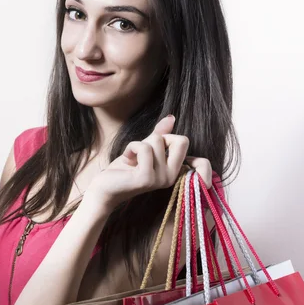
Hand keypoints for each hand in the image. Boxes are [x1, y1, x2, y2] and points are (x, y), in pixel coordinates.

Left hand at [87, 115, 212, 211]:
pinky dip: (131, 147)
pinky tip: (127, 158)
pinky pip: (144, 148)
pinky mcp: (146, 178)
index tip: (165, 148)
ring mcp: (160, 179)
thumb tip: (171, 117)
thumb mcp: (145, 148)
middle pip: (181, 140)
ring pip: (157, 141)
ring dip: (139, 144)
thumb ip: (160, 134)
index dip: (181, 143)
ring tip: (132, 157)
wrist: (105, 186)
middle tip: (144, 150)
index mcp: (175, 171)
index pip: (198, 157)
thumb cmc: (125, 169)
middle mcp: (172, 177)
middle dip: (159, 137)